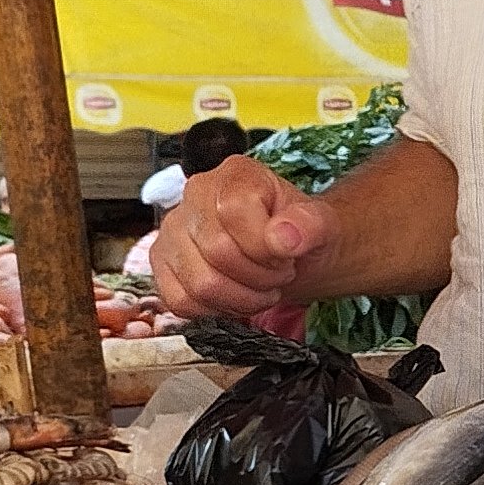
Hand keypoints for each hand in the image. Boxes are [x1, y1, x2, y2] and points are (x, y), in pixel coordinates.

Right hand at [150, 155, 329, 322]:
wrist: (286, 251)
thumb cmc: (298, 233)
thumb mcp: (321, 223)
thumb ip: (310, 224)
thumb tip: (286, 236)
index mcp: (234, 175)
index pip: (233, 211)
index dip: (264, 247)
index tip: (284, 254)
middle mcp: (195, 196)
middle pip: (218, 252)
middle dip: (259, 276)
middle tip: (277, 273)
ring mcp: (173, 231)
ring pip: (200, 283)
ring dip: (241, 298)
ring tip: (260, 285)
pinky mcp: (162, 264)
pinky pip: (180, 301)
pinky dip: (215, 309)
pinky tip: (234, 296)